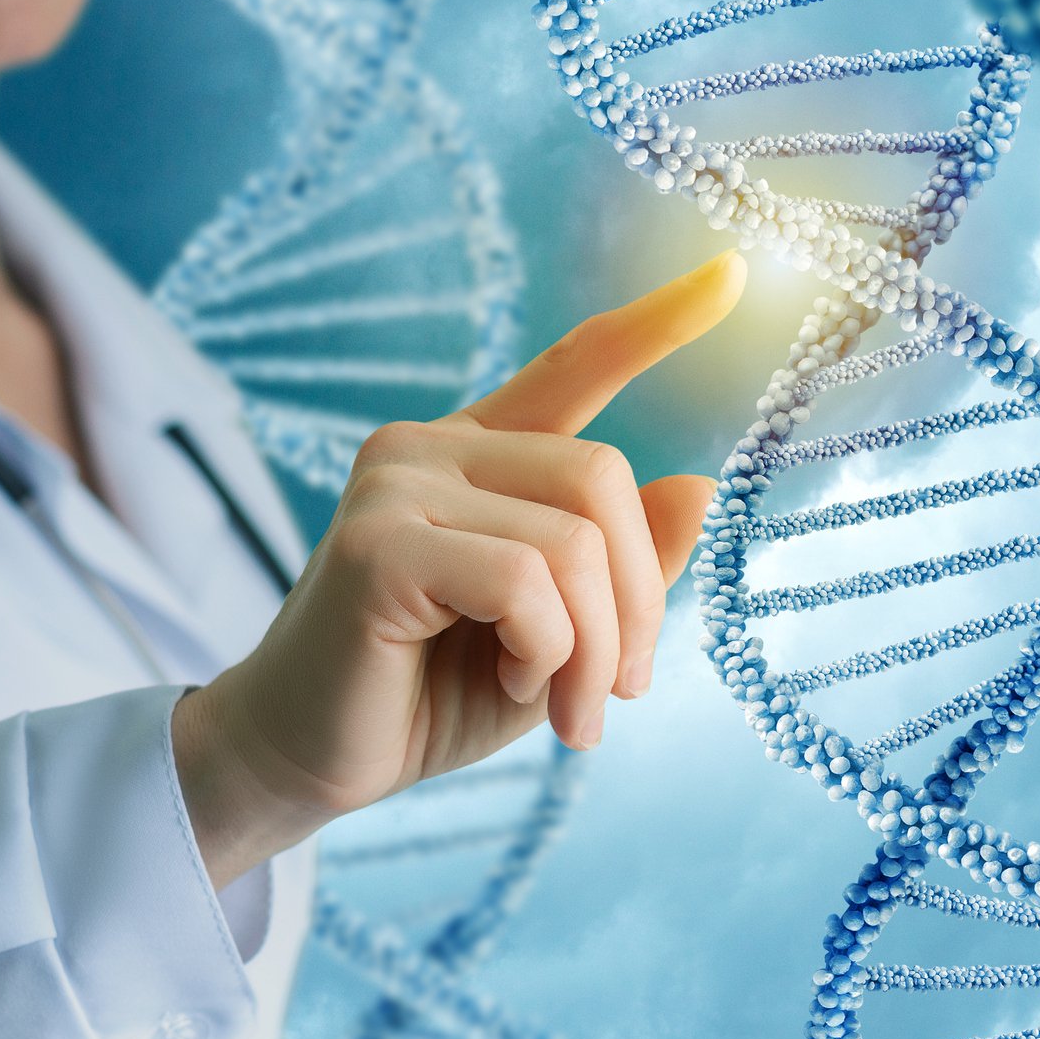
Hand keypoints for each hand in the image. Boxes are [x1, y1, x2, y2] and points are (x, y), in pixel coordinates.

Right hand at [174, 252, 746, 885]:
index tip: (733, 273)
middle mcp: (430, 448)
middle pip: (601, 477)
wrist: (307, 765)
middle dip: (637, 602)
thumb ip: (619, 565)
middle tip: (619, 694)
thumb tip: (698, 487)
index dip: (653, 324)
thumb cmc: (427, 700)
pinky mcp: (374, 545)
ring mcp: (396, 487)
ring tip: (568, 714)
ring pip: (571, 542)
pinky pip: (522, 581)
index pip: (572, 365)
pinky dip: (544, 651)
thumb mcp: (558, 636)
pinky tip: (513, 682)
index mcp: (476, 455)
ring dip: (594, 650)